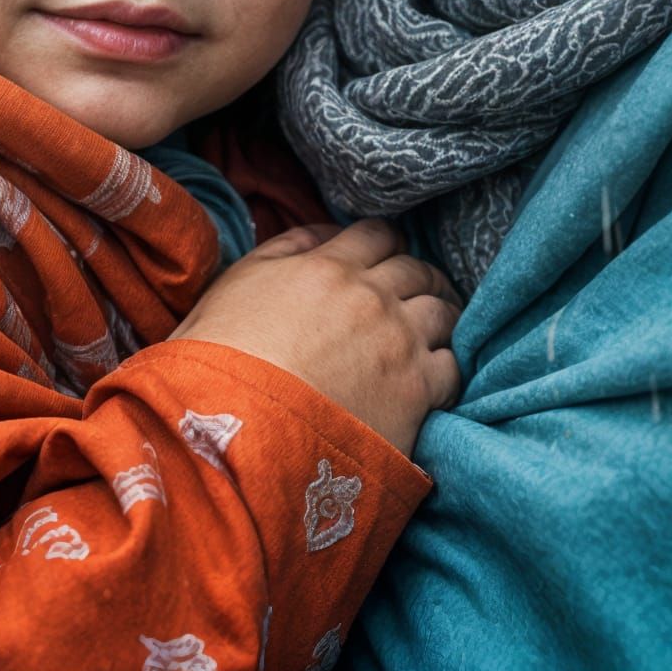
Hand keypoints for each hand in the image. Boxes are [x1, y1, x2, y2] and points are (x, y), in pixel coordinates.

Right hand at [168, 218, 461, 455]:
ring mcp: (397, 342)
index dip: (385, 244)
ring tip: (435, 333)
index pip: (378, 234)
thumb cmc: (219, 361)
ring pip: (443, 312)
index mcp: (328, 267)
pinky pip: (453, 367)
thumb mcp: (236, 284)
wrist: (237, 436)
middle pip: (416, 271)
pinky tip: (436, 382)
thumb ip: (284, 248)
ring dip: (440, 317)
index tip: (386, 259)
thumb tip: (324, 235)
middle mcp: (371, 296)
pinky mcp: (415, 391)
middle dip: (418, 279)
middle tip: (417, 295)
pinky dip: (448, 369)